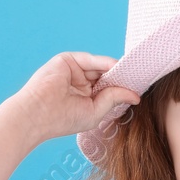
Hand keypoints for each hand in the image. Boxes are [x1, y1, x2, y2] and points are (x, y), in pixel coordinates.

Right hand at [8, 53, 141, 143]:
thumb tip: (136, 96)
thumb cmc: (62, 119)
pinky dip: (105, 63)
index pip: (109, 88)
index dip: (123, 87)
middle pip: (107, 75)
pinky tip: (118, 68)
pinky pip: (91, 60)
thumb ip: (114, 99)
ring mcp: (74, 71)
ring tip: (134, 73)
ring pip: (101, 67)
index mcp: (86, 96)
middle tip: (142, 77)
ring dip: (117, 69)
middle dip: (123, 76)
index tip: (141, 88)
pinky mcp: (67, 60)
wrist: (37, 114)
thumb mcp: (96, 111)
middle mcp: (80, 82)